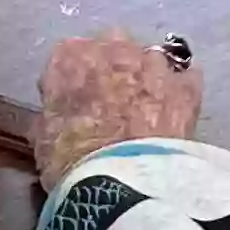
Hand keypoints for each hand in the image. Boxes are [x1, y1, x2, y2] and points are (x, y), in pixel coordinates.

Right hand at [36, 27, 201, 191]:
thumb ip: (47, 118)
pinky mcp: (187, 86)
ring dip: (145, 77)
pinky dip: (178, 92)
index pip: (65, 57)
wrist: (126, 182)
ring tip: (144, 109)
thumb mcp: (43, 143)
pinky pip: (184, 79)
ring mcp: (156, 63)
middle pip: (111, 47)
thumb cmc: (71, 161)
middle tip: (109, 102)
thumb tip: (50, 119)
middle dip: (110, 68)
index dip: (69, 82)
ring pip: (149, 58)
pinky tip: (174, 113)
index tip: (72, 103)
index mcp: (69, 56)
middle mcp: (114, 47)